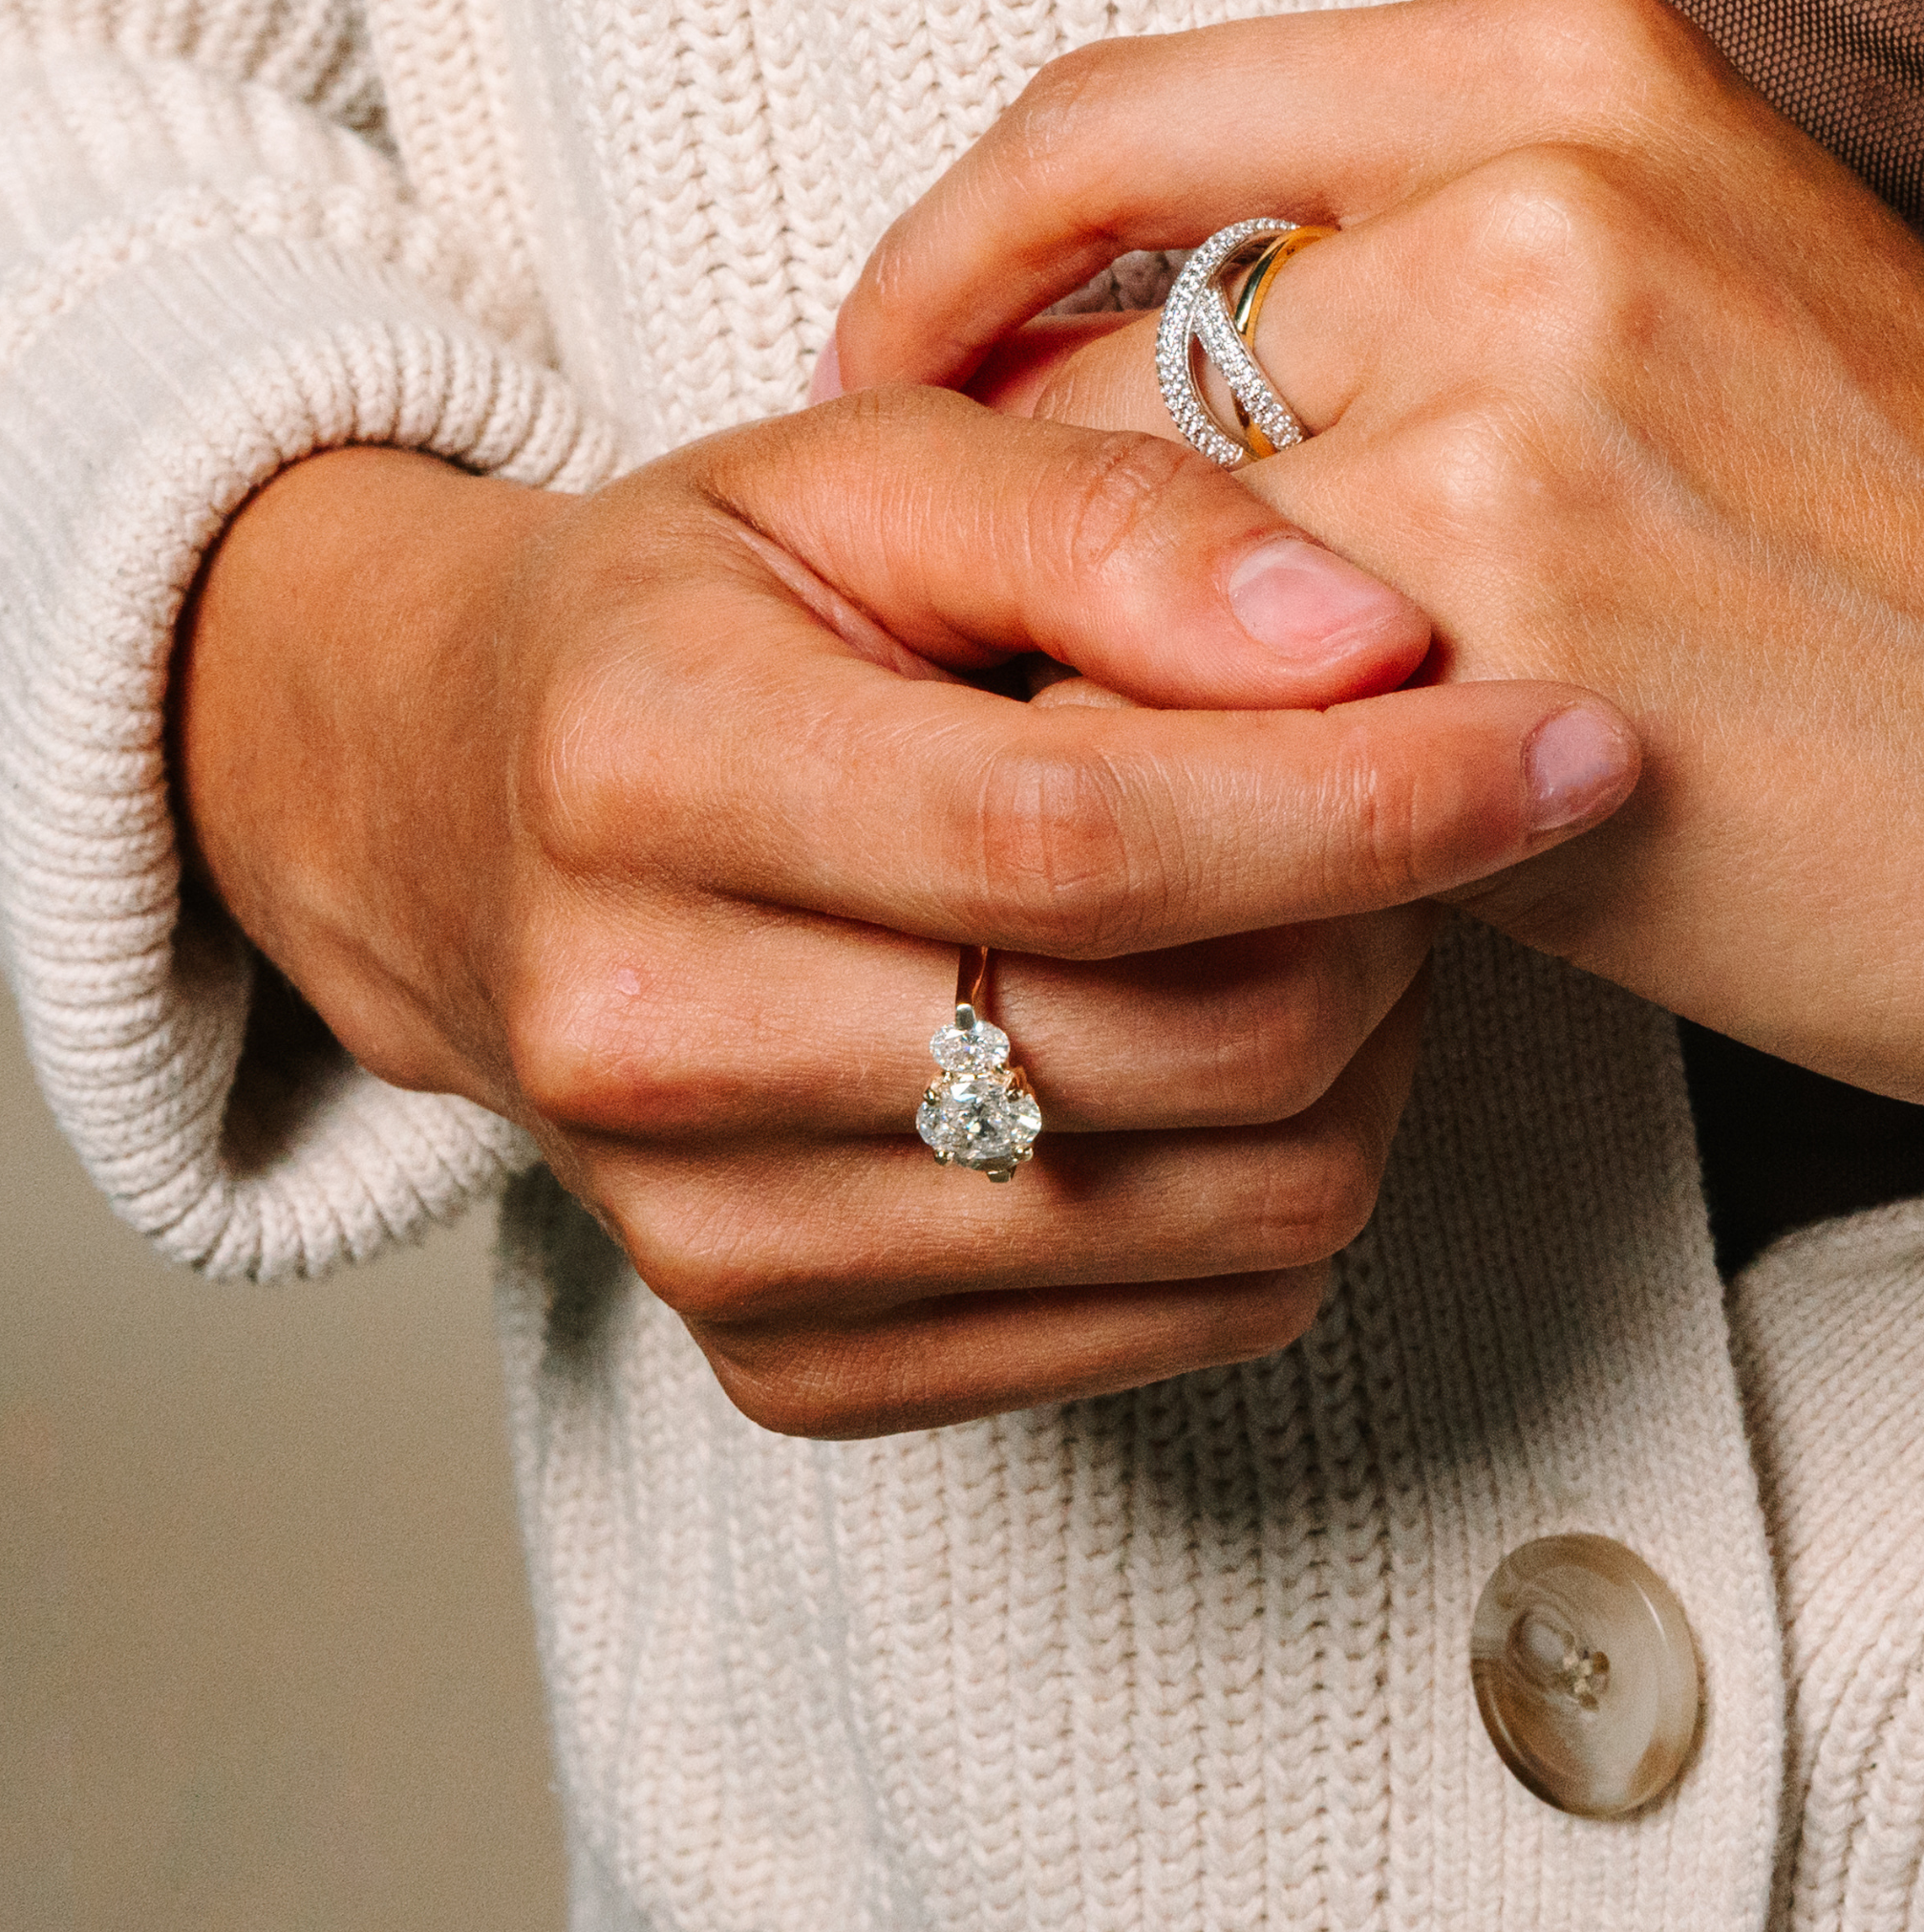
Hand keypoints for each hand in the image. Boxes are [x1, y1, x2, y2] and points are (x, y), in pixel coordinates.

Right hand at [175, 391, 1634, 1435]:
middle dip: (1379, 928)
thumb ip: (1107, 524)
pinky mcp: (783, 1361)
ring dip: (1346, 1067)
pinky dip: (1260, 1198)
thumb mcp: (856, 479)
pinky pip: (1163, 1332)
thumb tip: (1367, 644)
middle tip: (1405, 815)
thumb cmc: (674, 627)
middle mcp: (649, 1044)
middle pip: (1171, 1053)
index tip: (1561, 748)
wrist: (461, 825)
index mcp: (647, 776)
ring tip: (1302, 924)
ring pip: (1210, 1219)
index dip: (1367, 806)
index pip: (1079, 841)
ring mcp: (708, 1241)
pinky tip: (1204, 1062)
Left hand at [830, 0, 1923, 1099]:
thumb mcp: (1678, 305)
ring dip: (1091, 681)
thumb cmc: (1876, 561)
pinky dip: (1153, 786)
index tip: (882, 365)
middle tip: (1002, 639)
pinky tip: (1223, 838)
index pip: (1116, 132)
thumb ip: (1413, 297)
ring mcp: (1513, 436)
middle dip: (1019, 540)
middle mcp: (1541, 211)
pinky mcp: (1488, 670)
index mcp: (1573, 74)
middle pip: (1087, 378)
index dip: (956, 265)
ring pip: (1106, 569)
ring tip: (1147, 764)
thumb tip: (1131, 376)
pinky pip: (1173, 719)